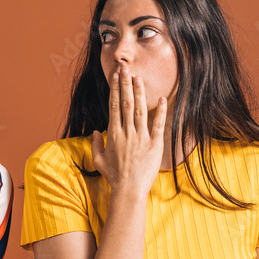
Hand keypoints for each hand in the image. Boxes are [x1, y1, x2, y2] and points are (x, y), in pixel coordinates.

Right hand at [91, 67, 166, 198]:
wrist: (129, 190)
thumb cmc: (114, 176)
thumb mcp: (98, 160)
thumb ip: (96, 144)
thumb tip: (96, 131)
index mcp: (113, 134)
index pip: (113, 106)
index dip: (115, 89)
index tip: (116, 76)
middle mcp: (126, 132)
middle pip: (125, 103)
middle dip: (125, 84)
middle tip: (126, 68)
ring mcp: (141, 138)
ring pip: (139, 110)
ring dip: (139, 93)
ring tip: (139, 78)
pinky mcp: (154, 145)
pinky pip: (158, 125)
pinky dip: (160, 111)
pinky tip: (162, 99)